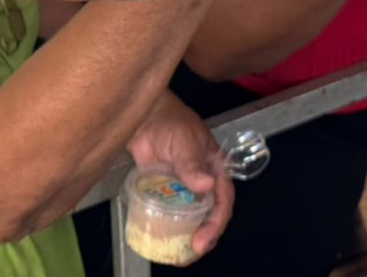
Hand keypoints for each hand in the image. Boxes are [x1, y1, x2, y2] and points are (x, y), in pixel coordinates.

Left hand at [126, 93, 233, 260]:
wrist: (143, 115)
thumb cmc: (169, 121)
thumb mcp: (184, 141)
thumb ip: (193, 164)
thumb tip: (206, 186)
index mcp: (215, 169)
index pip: (223, 200)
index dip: (216, 222)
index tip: (204, 238)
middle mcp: (202, 181)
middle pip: (209, 213)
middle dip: (204, 234)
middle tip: (192, 250)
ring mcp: (182, 187)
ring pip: (191, 216)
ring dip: (187, 234)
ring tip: (179, 252)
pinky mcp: (164, 189)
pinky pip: (170, 211)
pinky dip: (169, 226)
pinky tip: (163, 238)